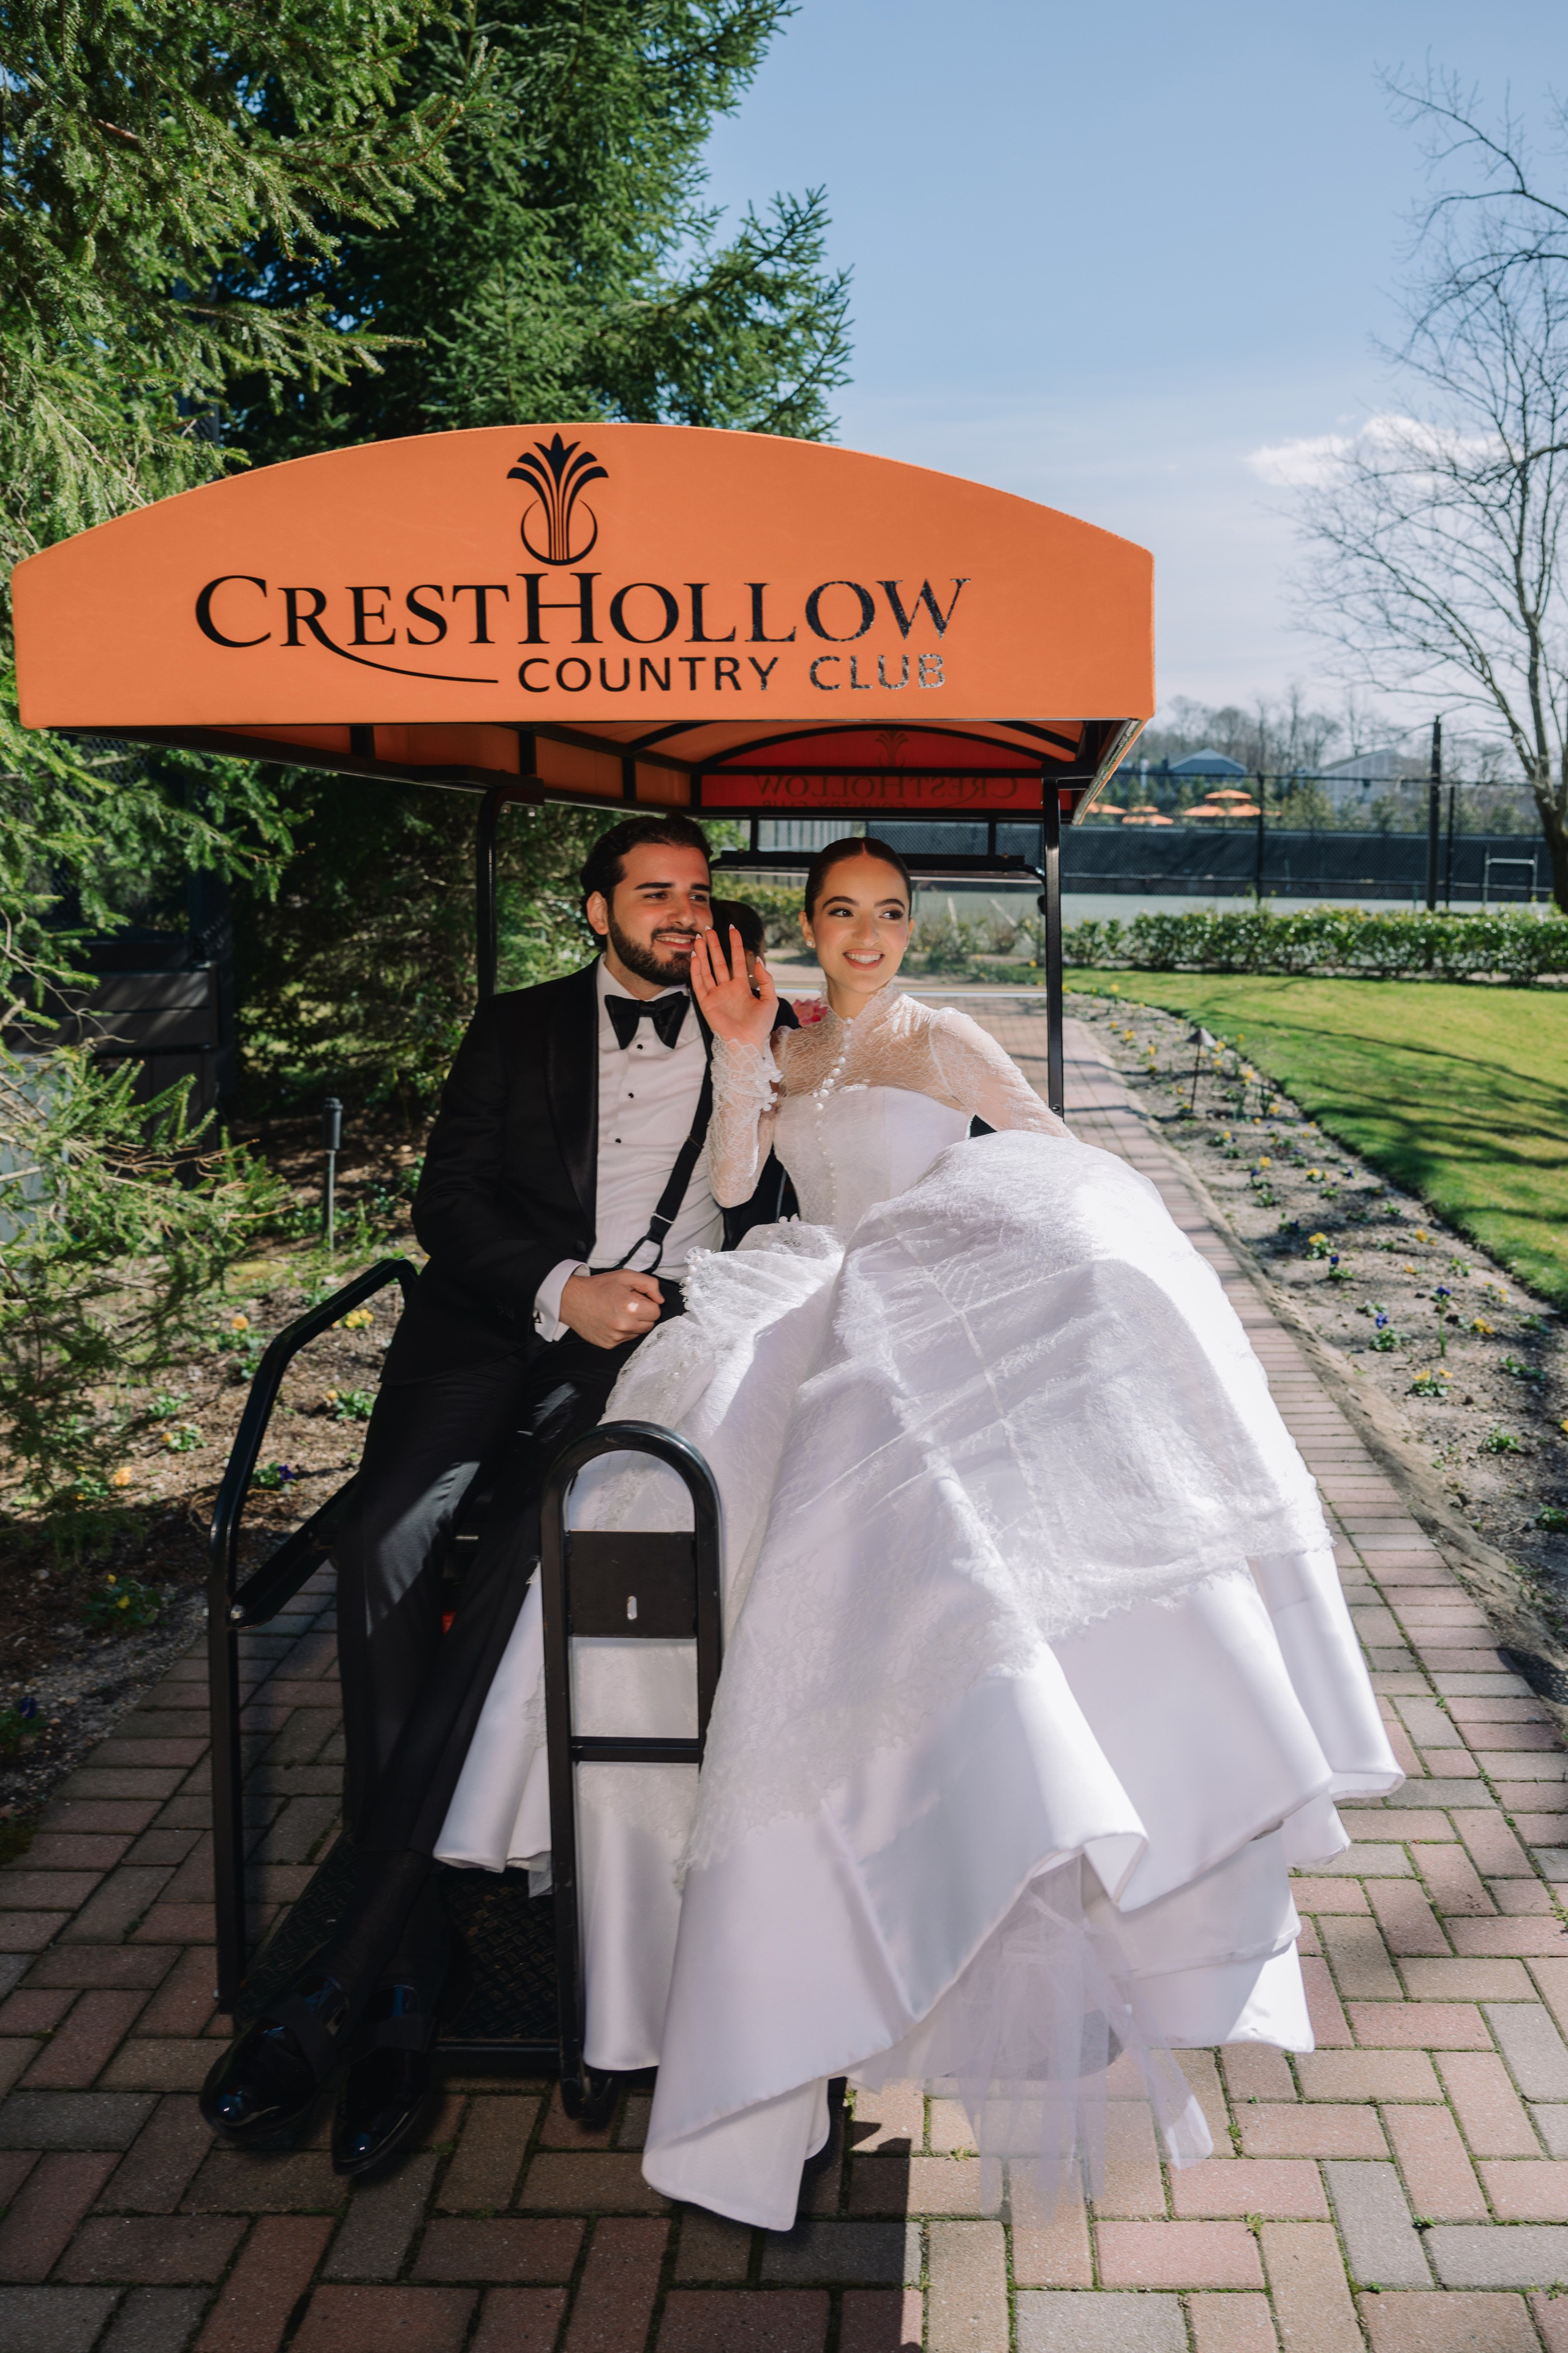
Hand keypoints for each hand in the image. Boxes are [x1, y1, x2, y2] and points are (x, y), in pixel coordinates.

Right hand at [559, 1269, 663, 1348]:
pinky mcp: (608, 1344)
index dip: (648, 1303)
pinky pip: (625, 1340)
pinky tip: (610, 1320)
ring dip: (633, 1324)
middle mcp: (625, 1325)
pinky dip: (621, 1332)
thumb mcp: (626, 1276)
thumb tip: (660, 1300)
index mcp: (631, 1308)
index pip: (656, 1312)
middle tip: (627, 1304)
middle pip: (649, 1324)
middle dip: (643, 1315)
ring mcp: (616, 1337)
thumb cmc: (599, 1287)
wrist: (572, 1299)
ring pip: (638, 1333)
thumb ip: (649, 1285)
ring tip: (617, 1312)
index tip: (636, 1299)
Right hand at [688, 926, 778, 1047]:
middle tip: (708, 929)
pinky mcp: (706, 1003)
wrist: (747, 1043)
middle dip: (714, 945)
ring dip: (703, 954)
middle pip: (718, 962)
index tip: (732, 930)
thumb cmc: (760, 1026)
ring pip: (707, 970)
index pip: (737, 961)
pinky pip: (699, 983)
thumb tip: (758, 961)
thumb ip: (766, 980)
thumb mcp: (770, 1000)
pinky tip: (695, 957)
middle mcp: (727, 988)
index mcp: (741, 987)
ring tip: (699, 938)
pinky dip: (696, 970)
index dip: (735, 945)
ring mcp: (715, 995)